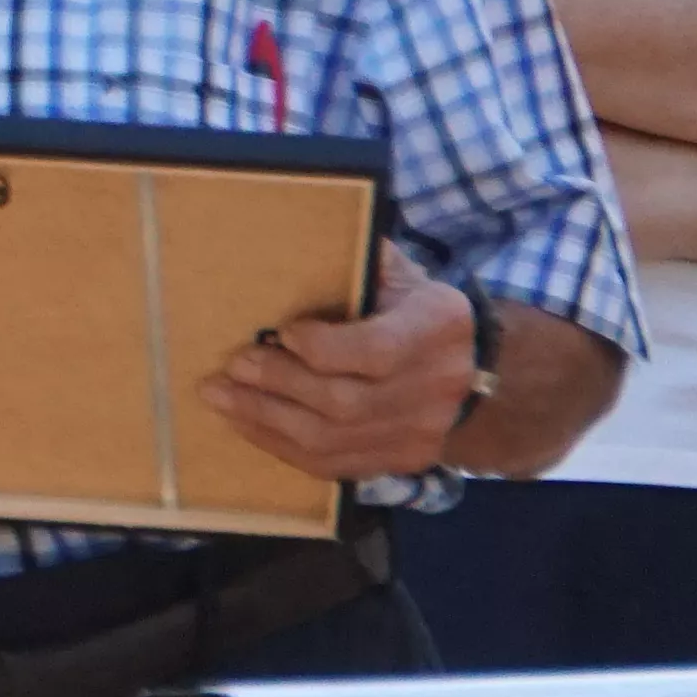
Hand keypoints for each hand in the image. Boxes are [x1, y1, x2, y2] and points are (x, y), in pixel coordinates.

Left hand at [201, 246, 484, 483]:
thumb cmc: (418, 312)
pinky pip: (329, 465)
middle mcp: (434, 387)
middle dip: (278, 383)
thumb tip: (301, 231)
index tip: (283, 331)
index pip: (375, 351)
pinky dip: (278, 444)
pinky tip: (244, 421)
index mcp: (437, 329)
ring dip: (263, 417)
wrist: (477, 376)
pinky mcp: (398, 462)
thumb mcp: (404, 276)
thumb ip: (363, 260)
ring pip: (329, 440)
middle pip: (344, 401)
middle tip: (233, 364)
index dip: (322, 347)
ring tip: (219, 394)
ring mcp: (418, 434)